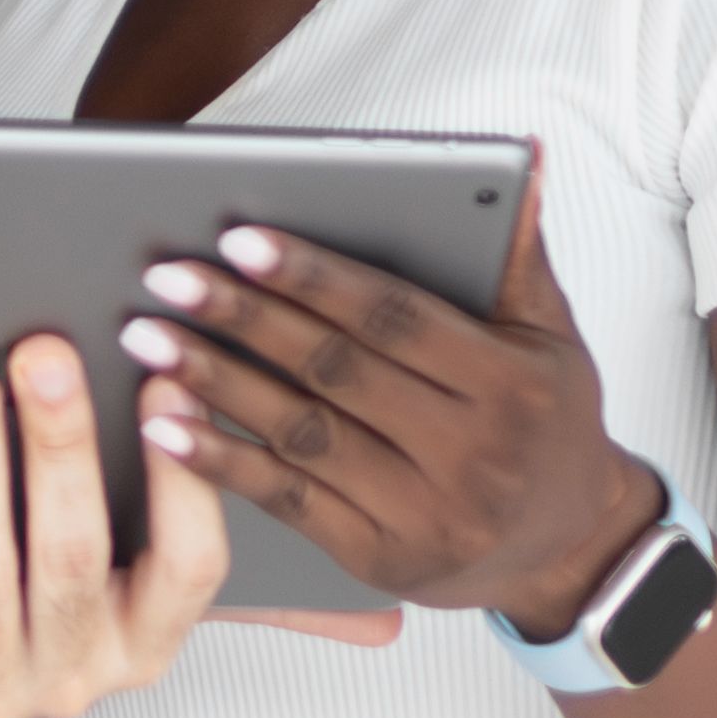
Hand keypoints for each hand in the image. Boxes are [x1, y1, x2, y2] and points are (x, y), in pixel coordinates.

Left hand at [0, 335, 228, 717]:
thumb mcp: (58, 566)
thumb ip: (89, 496)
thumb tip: (114, 368)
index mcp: (138, 642)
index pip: (191, 564)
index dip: (184, 478)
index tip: (164, 385)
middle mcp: (78, 678)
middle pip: (75, 553)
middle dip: (61, 444)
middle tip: (45, 356)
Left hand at [116, 160, 660, 630]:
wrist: (571, 551)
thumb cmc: (548, 425)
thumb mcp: (553, 339)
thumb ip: (518, 253)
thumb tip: (518, 159)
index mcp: (509, 385)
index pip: (395, 318)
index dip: (315, 277)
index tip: (240, 239)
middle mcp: (469, 452)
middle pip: (336, 371)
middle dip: (244, 319)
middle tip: (166, 277)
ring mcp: (422, 513)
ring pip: (302, 434)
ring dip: (216, 383)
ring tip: (145, 338)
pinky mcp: (379, 558)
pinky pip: (288, 501)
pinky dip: (221, 462)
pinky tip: (163, 426)